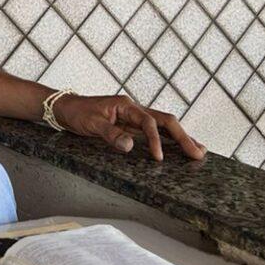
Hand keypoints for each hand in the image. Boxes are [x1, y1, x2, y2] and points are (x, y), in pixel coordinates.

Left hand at [53, 94, 205, 161]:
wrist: (65, 108)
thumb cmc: (77, 113)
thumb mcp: (91, 124)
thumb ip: (111, 134)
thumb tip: (130, 146)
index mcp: (127, 106)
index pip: (149, 122)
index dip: (156, 140)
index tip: (159, 158)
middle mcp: (135, 109)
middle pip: (166, 121)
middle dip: (183, 137)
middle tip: (198, 153)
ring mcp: (135, 117)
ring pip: (164, 125)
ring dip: (181, 137)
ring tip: (199, 150)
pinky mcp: (132, 125)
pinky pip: (156, 131)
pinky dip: (169, 139)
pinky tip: (178, 148)